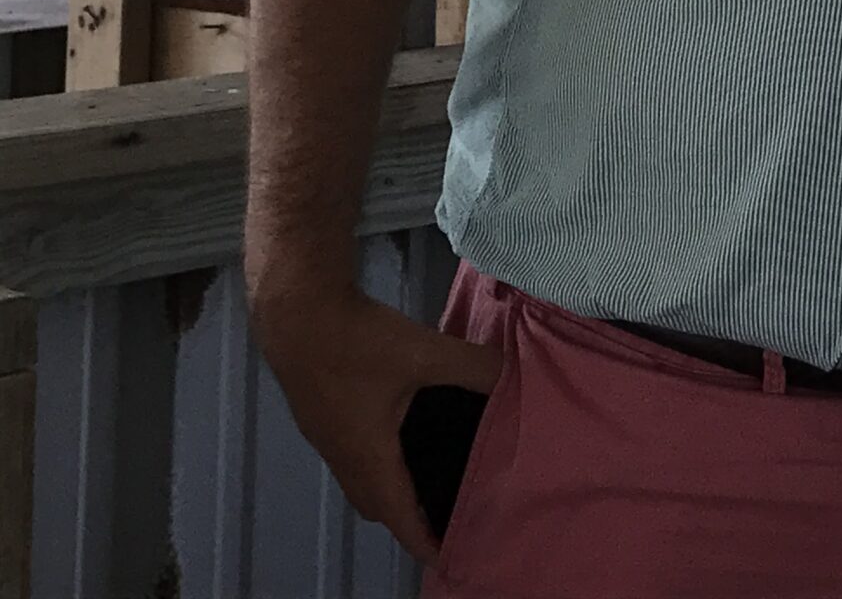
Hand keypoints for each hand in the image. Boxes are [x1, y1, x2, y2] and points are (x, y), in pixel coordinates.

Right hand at [253, 279, 503, 563]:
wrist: (296, 312)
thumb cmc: (356, 340)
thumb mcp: (424, 351)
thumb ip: (474, 367)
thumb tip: (514, 376)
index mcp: (367, 454)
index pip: (398, 514)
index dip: (421, 540)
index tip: (447, 559)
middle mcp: (343, 455)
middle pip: (376, 505)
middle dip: (407, 522)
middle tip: (444, 520)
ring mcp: (327, 437)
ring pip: (361, 482)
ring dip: (391, 492)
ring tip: (429, 485)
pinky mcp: (322, 416)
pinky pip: (353, 459)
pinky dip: (379, 466)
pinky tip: (403, 437)